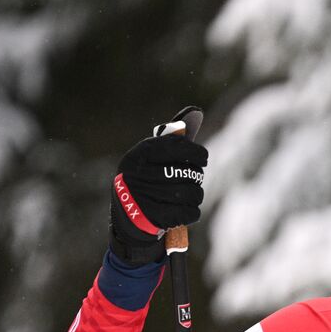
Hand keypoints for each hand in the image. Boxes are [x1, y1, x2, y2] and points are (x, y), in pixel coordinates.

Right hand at [109, 133, 207, 264]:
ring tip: (190, 194)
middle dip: (196, 176)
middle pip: (186, 172)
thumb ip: (174, 138)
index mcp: (138, 155)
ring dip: (195, 194)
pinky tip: (184, 210)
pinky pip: (189, 212)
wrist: (128, 219)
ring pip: (191, 193)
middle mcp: (137, 175)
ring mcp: (144, 198)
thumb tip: (196, 112)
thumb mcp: (152, 158)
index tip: (202, 157)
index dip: (195, 152)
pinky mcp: (154, 219)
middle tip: (194, 178)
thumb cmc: (146, 181)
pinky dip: (191, 212)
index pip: (176, 147)